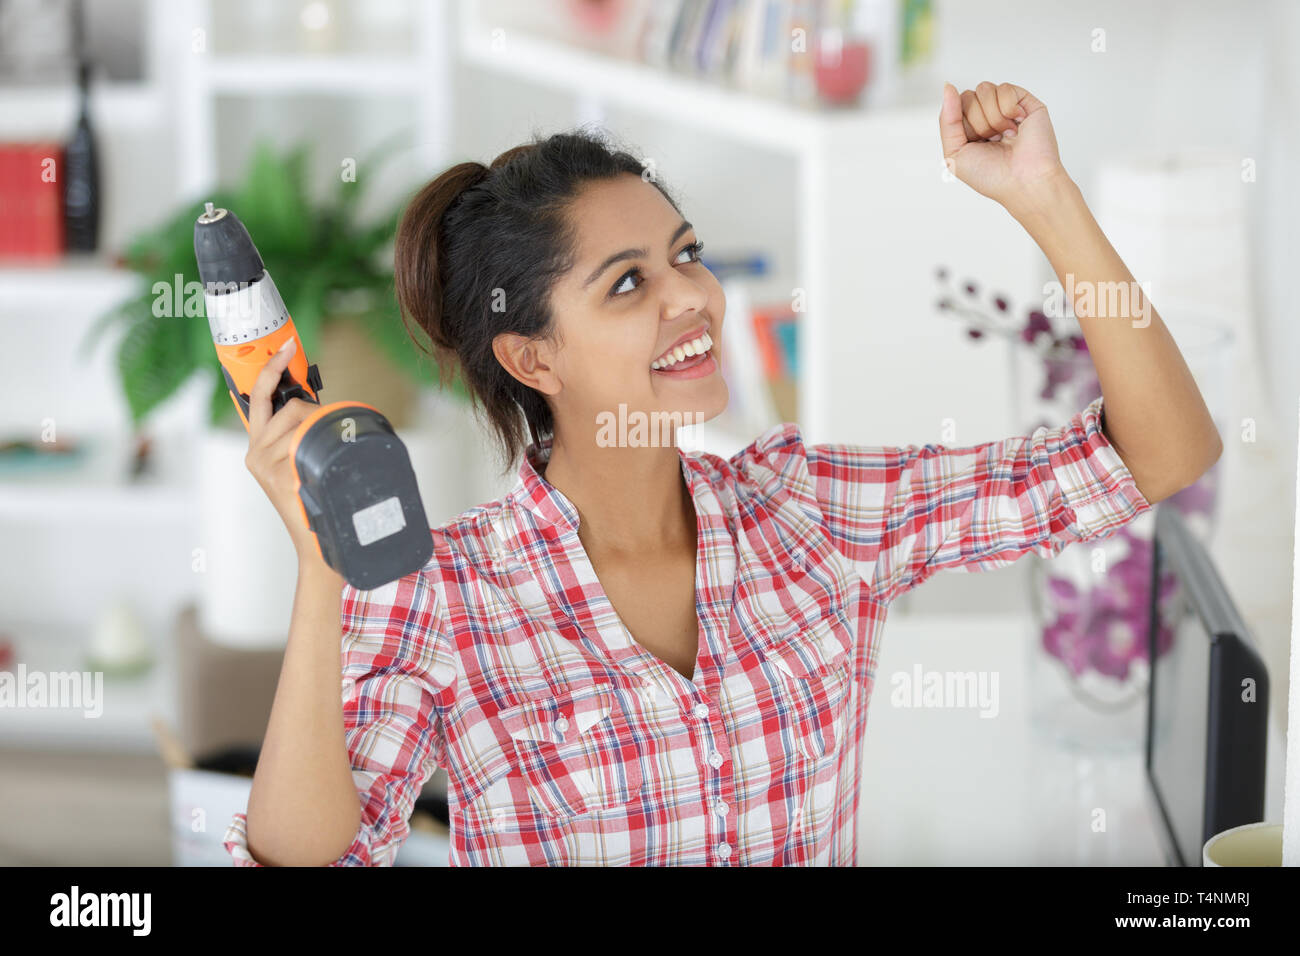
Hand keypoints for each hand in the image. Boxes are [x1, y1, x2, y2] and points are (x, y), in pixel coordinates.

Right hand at [242, 338, 327, 566]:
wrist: (319, 542)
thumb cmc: (316, 500)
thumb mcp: (304, 462)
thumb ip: (303, 435)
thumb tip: (321, 408)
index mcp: (258, 446)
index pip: (258, 397)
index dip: (271, 369)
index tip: (285, 347)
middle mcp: (255, 452)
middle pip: (286, 405)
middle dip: (308, 406)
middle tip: (321, 420)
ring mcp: (263, 463)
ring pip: (300, 420)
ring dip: (320, 431)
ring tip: (325, 461)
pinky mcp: (277, 474)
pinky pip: (304, 440)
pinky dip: (319, 446)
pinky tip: (318, 467)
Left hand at [939, 81, 1069, 216]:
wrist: (1023, 181)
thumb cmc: (991, 176)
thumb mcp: (954, 153)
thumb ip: (946, 120)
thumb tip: (948, 86)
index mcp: (970, 129)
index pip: (954, 106)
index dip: (962, 125)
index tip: (975, 144)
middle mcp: (987, 116)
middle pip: (967, 96)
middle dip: (977, 122)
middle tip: (993, 141)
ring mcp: (1006, 107)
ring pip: (984, 89)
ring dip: (992, 117)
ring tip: (1005, 135)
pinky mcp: (1025, 101)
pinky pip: (1004, 88)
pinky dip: (1007, 109)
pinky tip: (1016, 124)